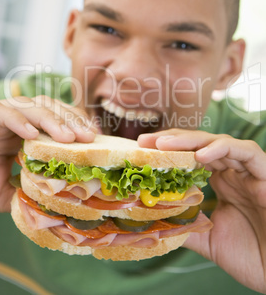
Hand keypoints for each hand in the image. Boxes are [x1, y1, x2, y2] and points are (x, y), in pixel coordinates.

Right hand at [0, 95, 95, 212]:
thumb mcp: (9, 188)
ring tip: (68, 138)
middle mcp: (23, 115)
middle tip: (88, 138)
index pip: (63, 116)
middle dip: (72, 121)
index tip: (95, 138)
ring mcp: (7, 113)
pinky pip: (6, 113)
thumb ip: (27, 192)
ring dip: (53, 120)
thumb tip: (52, 206)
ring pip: (35, 106)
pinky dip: (19, 122)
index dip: (79, 123)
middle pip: (54, 108)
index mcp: (33, 126)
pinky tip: (32, 135)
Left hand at [138, 129, 265, 293]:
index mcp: (222, 182)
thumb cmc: (253, 256)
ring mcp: (250, 172)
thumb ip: (188, 227)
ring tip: (164, 145)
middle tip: (145, 141)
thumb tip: (157, 222)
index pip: (193, 156)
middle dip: (173, 140)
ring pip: (220, 142)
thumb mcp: (210, 240)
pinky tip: (200, 155)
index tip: (143, 151)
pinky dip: (222, 149)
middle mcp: (234, 172)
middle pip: (202, 144)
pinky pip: (246, 152)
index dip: (170, 151)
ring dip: (191, 140)